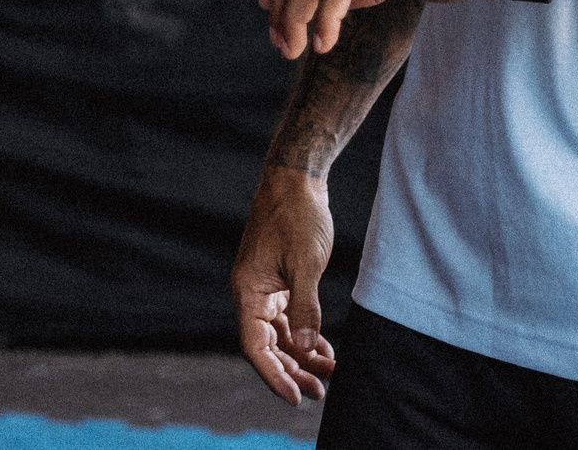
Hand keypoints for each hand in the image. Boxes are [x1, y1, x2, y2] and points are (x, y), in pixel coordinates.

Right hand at [232, 168, 338, 405]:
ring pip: (279, 335)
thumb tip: (303, 349)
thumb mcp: (306, 263)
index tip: (296, 397)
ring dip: (301, 356)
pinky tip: (324, 348)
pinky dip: (304, 336)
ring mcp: (264, 288)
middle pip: (267, 346)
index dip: (274, 375)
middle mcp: (251, 293)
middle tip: (320, 391)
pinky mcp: (278, 281)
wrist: (297, 180)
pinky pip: (287, 319)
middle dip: (292, 371)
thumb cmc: (298, 216)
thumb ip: (304, 308)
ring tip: (328, 373)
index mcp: (248, 291)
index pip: (255, 346)